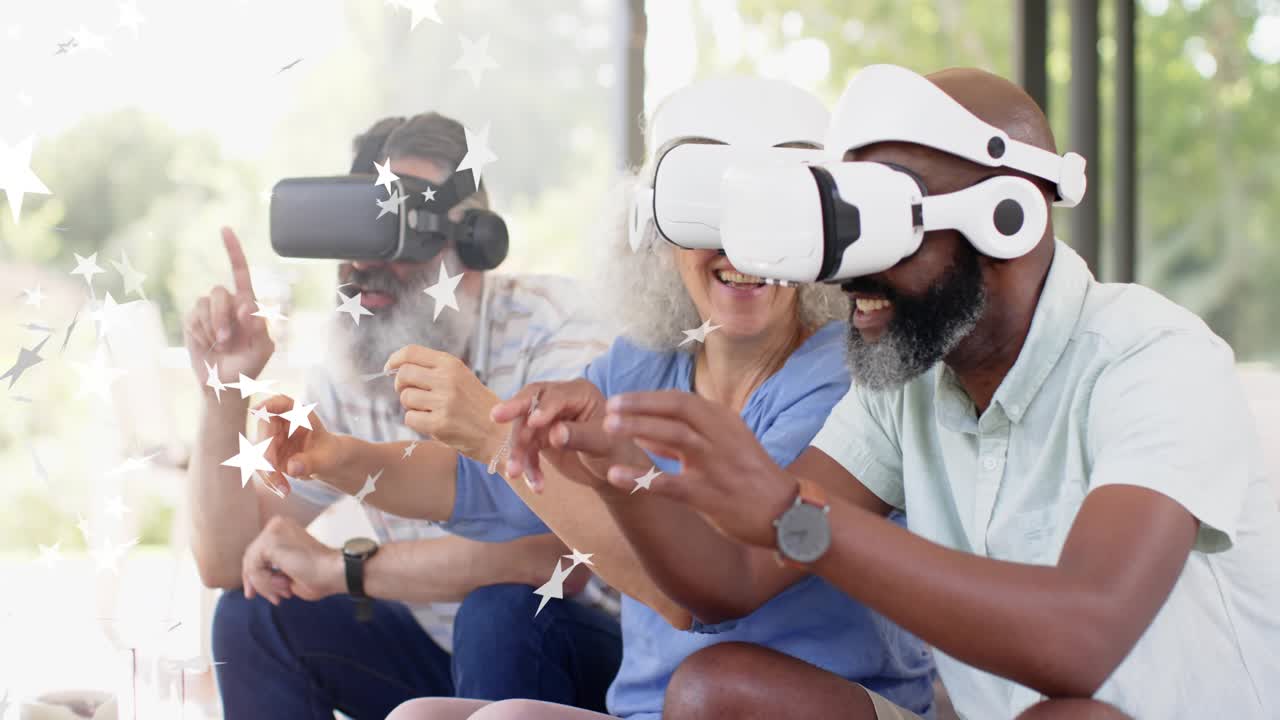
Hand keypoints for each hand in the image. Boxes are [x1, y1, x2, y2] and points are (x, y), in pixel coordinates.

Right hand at [184, 228, 274, 396]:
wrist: (225, 382)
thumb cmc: (249, 365)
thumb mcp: (262, 348)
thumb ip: (258, 326)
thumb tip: (246, 305)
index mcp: (248, 305)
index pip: (240, 272)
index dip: (233, 251)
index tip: (224, 229)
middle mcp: (228, 303)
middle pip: (220, 293)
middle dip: (222, 317)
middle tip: (226, 340)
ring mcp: (209, 311)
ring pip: (205, 304)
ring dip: (212, 328)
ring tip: (219, 345)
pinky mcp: (193, 320)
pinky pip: (193, 317)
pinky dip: (201, 333)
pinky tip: (207, 344)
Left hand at [242, 516, 344, 603]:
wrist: (334, 572)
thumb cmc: (320, 576)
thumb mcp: (288, 572)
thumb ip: (271, 571)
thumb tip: (253, 583)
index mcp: (282, 528)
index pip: (258, 552)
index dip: (255, 575)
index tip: (257, 594)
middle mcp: (276, 524)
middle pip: (251, 557)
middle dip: (258, 582)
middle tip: (273, 599)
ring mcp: (272, 530)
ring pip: (252, 564)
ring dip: (266, 584)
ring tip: (286, 591)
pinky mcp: (270, 541)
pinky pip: (254, 568)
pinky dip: (266, 582)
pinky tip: (286, 584)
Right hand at [254, 395, 347, 497]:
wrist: (329, 463)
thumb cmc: (332, 453)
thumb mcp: (328, 458)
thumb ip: (311, 461)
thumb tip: (292, 467)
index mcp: (299, 414)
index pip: (282, 403)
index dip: (269, 404)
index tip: (260, 409)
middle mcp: (282, 422)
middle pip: (264, 433)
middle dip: (266, 456)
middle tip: (273, 475)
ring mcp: (273, 438)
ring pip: (259, 453)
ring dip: (268, 473)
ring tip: (284, 490)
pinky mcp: (269, 454)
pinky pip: (263, 467)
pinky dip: (270, 480)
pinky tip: (283, 490)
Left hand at [387, 345, 500, 460]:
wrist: (499, 433)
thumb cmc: (478, 406)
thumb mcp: (461, 378)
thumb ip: (434, 370)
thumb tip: (398, 367)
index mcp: (451, 364)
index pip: (411, 353)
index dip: (394, 360)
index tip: (389, 368)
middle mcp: (447, 379)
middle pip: (403, 374)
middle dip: (400, 385)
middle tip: (409, 393)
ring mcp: (443, 402)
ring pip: (405, 398)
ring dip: (411, 406)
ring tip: (429, 410)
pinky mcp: (440, 424)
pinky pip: (410, 419)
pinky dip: (416, 422)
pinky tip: (432, 422)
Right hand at [491, 379, 647, 492]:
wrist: (612, 473)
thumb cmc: (616, 453)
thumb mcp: (603, 445)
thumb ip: (580, 436)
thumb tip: (554, 433)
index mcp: (580, 393)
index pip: (555, 395)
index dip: (542, 407)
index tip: (533, 422)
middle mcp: (560, 400)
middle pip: (530, 402)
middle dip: (514, 412)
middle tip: (495, 417)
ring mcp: (547, 418)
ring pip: (523, 429)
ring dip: (518, 452)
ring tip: (515, 474)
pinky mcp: (539, 437)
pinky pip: (526, 449)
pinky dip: (527, 467)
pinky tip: (537, 486)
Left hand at [601, 391, 796, 546]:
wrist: (787, 513)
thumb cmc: (750, 479)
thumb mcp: (724, 447)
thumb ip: (684, 440)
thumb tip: (643, 433)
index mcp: (724, 421)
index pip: (681, 400)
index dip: (647, 398)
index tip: (619, 400)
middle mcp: (722, 436)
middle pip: (677, 409)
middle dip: (640, 405)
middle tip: (609, 408)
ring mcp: (718, 465)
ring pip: (676, 436)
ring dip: (639, 428)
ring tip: (608, 429)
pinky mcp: (711, 495)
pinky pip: (671, 484)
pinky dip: (642, 478)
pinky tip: (616, 476)